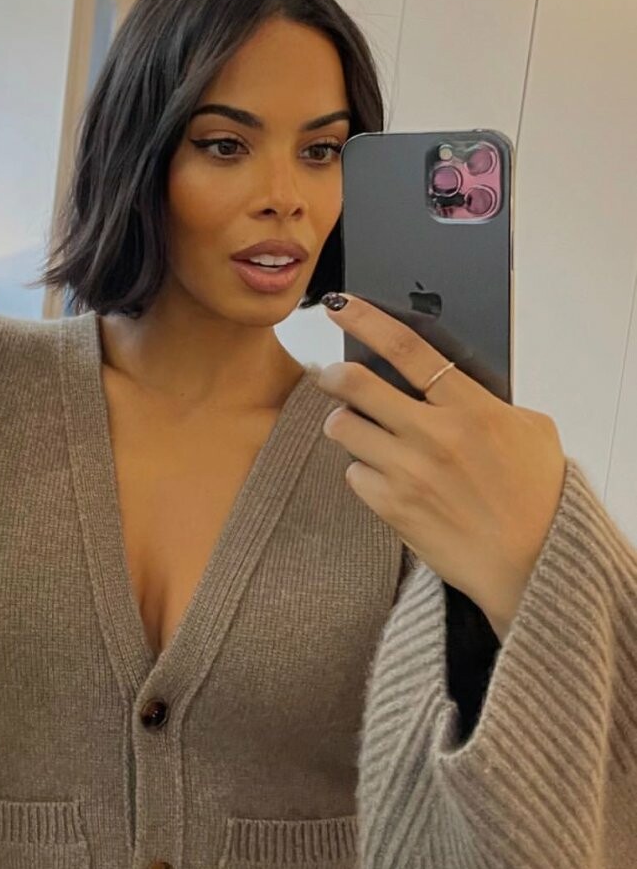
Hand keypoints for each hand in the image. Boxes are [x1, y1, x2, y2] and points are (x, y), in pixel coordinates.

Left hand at [315, 293, 565, 638]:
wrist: (534, 562)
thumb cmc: (538, 497)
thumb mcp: (530, 429)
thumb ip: (487, 401)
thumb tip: (451, 383)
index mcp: (471, 407)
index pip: (407, 349)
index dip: (366, 320)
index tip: (340, 307)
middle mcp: (434, 435)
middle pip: (357, 385)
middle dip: (334, 374)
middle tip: (331, 375)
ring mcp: (409, 472)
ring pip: (344, 428)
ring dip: (345, 424)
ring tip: (360, 430)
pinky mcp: (393, 507)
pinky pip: (353, 473)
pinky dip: (361, 470)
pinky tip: (383, 475)